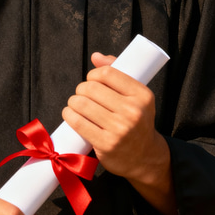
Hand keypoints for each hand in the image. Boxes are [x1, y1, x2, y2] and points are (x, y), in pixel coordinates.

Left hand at [62, 52, 175, 214]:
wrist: (145, 157)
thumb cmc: (136, 121)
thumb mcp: (135, 96)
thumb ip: (116, 72)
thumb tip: (96, 56)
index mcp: (142, 95)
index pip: (107, 74)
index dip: (93, 75)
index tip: (91, 81)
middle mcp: (133, 112)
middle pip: (91, 88)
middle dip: (81, 89)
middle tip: (82, 96)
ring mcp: (120, 129)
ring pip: (81, 104)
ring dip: (73, 102)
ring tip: (76, 105)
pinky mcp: (106, 144)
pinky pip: (78, 122)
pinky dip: (69, 115)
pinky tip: (70, 114)